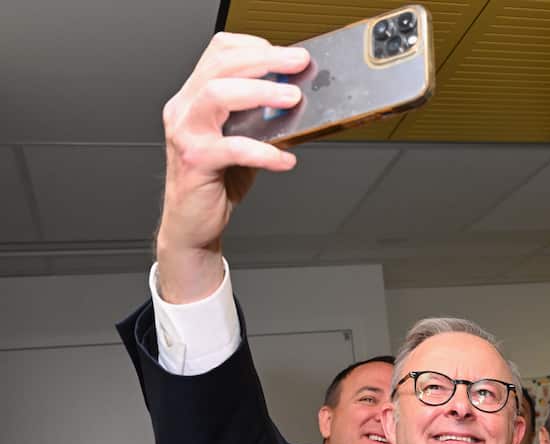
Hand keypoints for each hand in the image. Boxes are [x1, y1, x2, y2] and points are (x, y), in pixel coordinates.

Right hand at [155, 33, 309, 302]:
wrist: (193, 223)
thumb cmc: (217, 180)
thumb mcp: (241, 139)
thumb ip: (260, 118)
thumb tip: (295, 99)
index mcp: (193, 97)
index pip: (218, 53)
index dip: (253, 47)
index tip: (286, 54)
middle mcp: (184, 109)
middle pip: (221, 66)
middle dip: (265, 60)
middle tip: (298, 63)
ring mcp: (185, 133)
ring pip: (218, 95)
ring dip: (261, 93)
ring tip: (292, 99)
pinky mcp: (195, 161)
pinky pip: (233, 148)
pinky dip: (264, 152)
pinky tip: (285, 160)